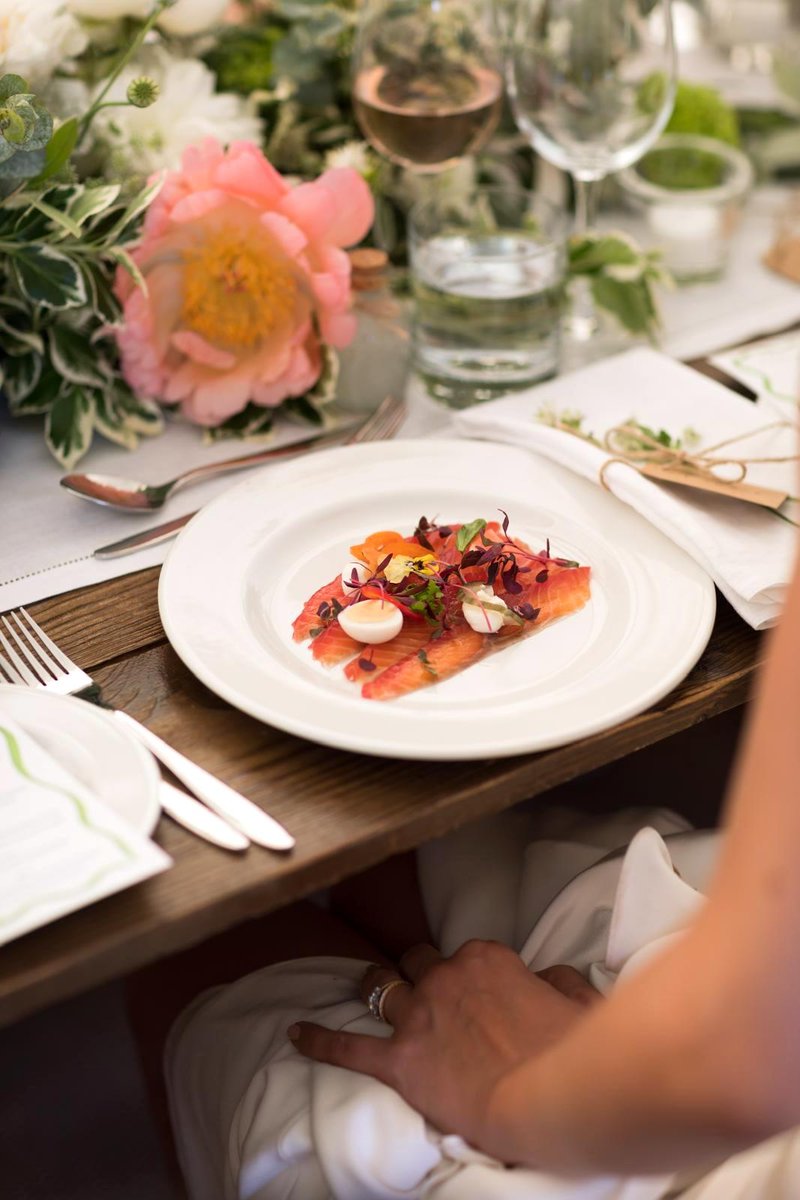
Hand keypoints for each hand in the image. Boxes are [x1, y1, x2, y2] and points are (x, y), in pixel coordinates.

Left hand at [289, 940, 600, 1158]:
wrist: (550, 1098)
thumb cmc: (572, 1051)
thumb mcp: (576, 999)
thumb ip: (557, 979)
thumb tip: (547, 976)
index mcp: (485, 959)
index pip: (467, 956)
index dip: (471, 977)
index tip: (480, 996)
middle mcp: (446, 977)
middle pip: (419, 962)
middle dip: (419, 973)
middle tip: (425, 992)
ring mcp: (420, 1016)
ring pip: (382, 989)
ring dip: (376, 990)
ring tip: (367, 990)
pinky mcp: (401, 1061)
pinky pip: (349, 1046)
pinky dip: (320, 1040)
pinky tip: (296, 1033)